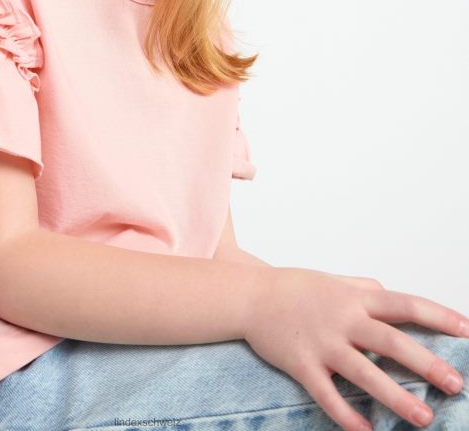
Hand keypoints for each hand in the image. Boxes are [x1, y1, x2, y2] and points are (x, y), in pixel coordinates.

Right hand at [244, 266, 467, 430]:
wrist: (249, 296)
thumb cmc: (294, 288)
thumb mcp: (333, 281)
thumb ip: (364, 288)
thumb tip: (390, 294)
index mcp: (355, 298)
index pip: (405, 305)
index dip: (438, 316)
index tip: (467, 330)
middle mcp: (342, 319)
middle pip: (391, 342)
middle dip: (427, 364)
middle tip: (456, 385)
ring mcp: (322, 343)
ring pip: (364, 373)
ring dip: (397, 397)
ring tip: (425, 417)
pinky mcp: (302, 365)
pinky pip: (327, 394)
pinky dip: (347, 414)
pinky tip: (366, 430)